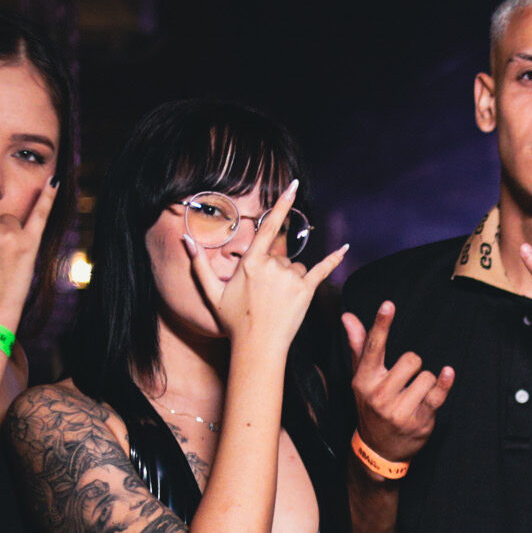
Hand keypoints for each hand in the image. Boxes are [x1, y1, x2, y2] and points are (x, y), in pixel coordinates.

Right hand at [185, 180, 348, 355]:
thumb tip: (185, 239)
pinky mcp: (307, 291)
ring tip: (279, 302)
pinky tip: (345, 248)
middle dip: (275, 272)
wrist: (257, 347)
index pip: (268, 226)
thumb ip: (199, 264)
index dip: (281, 203)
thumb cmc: (234, 321)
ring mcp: (291, 278)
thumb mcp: (212, 292)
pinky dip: (334, 259)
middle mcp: (273, 266)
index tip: (292, 185)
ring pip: (297, 268)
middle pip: (281, 256)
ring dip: (291, 280)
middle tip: (265, 295)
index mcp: (251, 262)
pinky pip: (323, 269)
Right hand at [343, 302, 453, 462]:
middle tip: (404, 382)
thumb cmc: (371, 405)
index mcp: (364, 381)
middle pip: (411, 359)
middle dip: (413, 366)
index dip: (382, 324)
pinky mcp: (420, 420)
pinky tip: (448, 373)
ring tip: (413, 396)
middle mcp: (379, 395)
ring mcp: (399, 410)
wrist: (379, 449)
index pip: (373, 348)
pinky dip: (445, 382)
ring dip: (426, 381)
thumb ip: (358, 346)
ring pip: (427, 375)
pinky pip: (437, 393)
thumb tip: (348, 317)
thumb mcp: (361, 379)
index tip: (388, 304)